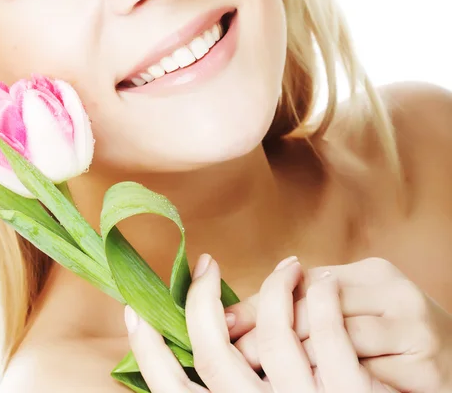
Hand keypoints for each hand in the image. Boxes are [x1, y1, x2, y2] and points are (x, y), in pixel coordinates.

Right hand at [125, 253, 390, 391]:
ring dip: (274, 286)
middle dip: (200, 300)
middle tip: (205, 263)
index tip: (135, 312)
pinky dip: (321, 298)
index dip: (147, 350)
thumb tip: (207, 352)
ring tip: (287, 265)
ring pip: (271, 333)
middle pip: (211, 353)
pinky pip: (327, 333)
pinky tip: (322, 282)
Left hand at [226, 257, 451, 392]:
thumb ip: (303, 304)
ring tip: (266, 375)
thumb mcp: (352, 307)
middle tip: (235, 352)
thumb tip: (231, 316)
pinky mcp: (426, 371)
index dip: (262, 305)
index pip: (305, 285)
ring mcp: (415, 332)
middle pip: (318, 312)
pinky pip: (367, 379)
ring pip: (337, 344)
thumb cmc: (389, 332)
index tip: (226, 324)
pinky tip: (318, 385)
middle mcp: (396, 294)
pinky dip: (337, 382)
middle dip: (270, 335)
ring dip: (299, 364)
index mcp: (373, 272)